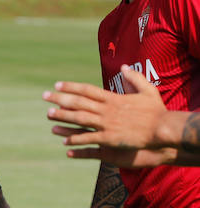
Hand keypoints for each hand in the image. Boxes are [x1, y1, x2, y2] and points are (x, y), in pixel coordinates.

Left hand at [45, 68, 170, 166]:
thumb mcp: (148, 90)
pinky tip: (64, 140)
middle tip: (44, 96)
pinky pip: (88, 138)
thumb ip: (135, 78)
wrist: (164, 129)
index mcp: (113, 98)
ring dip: (62, 116)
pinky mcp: (109, 138)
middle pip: (78, 102)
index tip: (57, 85)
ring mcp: (107, 124)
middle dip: (60, 98)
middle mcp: (107, 110)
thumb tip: (125, 67)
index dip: (71, 87)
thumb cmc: (157, 111)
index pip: (87, 90)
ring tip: (48, 114)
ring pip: (79, 118)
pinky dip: (75, 139)